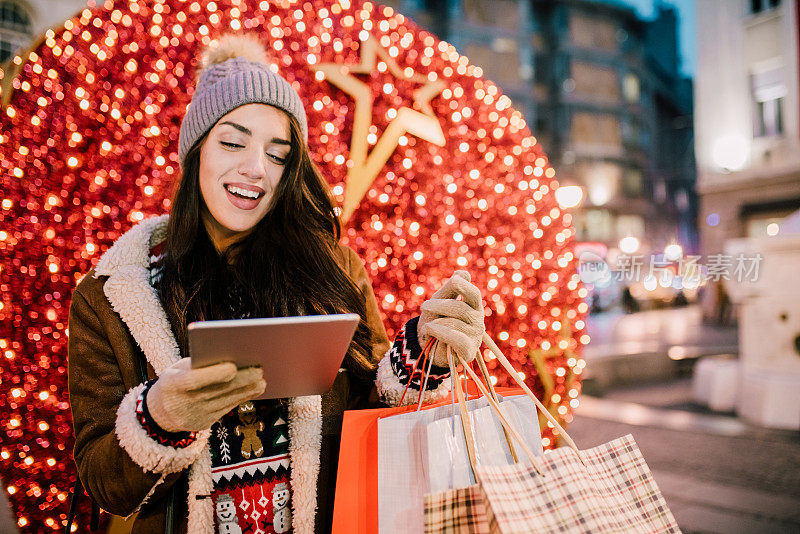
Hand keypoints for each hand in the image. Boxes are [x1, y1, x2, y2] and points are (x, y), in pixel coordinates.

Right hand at [146, 358, 265, 432]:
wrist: (161, 412)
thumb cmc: (176, 379)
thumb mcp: (178, 369)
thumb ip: (198, 364)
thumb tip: (230, 356)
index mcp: (172, 385)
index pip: (193, 381)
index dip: (213, 374)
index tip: (233, 366)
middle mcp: (182, 403)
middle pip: (216, 391)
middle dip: (240, 381)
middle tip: (259, 370)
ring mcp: (193, 416)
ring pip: (225, 402)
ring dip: (246, 391)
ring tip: (262, 380)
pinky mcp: (204, 424)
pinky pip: (226, 409)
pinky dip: (241, 398)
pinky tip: (254, 389)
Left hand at [418, 270, 484, 366]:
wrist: (426, 345)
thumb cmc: (435, 319)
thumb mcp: (439, 300)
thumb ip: (451, 288)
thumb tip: (464, 273)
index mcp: (473, 306)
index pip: (474, 293)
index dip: (463, 285)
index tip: (453, 281)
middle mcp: (478, 320)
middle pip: (461, 307)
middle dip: (439, 305)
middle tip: (424, 306)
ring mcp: (475, 336)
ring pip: (455, 322)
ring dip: (435, 321)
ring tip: (426, 325)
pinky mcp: (469, 350)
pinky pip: (455, 337)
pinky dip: (439, 331)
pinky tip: (429, 329)